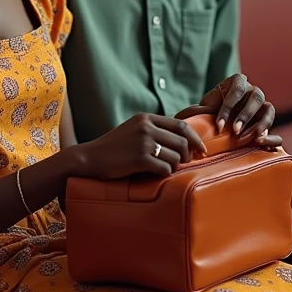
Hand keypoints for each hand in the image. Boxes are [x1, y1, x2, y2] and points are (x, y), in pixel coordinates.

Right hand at [75, 114, 206, 179]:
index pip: (181, 126)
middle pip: (182, 142)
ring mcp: (143, 142)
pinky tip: (155, 174)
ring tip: (164, 169)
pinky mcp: (139, 158)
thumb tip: (182, 141)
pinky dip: (164, 173)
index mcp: (146, 118)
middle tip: (182, 164)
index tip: (201, 150)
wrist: (90, 158)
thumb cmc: (114, 147)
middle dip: (187, 156)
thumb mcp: (134, 130)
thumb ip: (154, 130)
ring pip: (176, 156)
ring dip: (174, 166)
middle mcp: (146, 127)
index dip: (195, 139)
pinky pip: (165, 168)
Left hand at [177, 73, 275, 144]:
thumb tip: (180, 117)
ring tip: (252, 137)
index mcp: (237, 81)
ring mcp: (262, 103)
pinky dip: (269, 131)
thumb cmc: (210, 112)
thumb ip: (196, 111)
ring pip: (268, 108)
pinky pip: (273, 123)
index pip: (236, 90)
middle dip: (245, 115)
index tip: (219, 125)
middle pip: (255, 97)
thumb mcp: (203, 109)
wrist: (221, 123)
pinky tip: (260, 140)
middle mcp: (252, 90)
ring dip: (261, 123)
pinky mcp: (267, 118)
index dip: (228, 108)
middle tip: (235, 130)